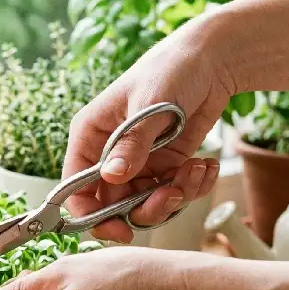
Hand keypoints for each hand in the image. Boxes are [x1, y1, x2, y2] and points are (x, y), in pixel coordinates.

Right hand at [65, 21, 234, 242]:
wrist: (212, 59)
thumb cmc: (171, 69)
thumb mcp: (150, 105)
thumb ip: (132, 143)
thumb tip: (111, 177)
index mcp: (91, 135)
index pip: (75, 187)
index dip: (91, 215)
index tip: (119, 230)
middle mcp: (110, 154)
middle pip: (114, 205)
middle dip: (147, 207)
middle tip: (172, 195)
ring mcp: (139, 162)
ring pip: (147, 203)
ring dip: (176, 195)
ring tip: (197, 169)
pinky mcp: (165, 165)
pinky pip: (173, 192)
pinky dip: (193, 186)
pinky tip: (206, 166)